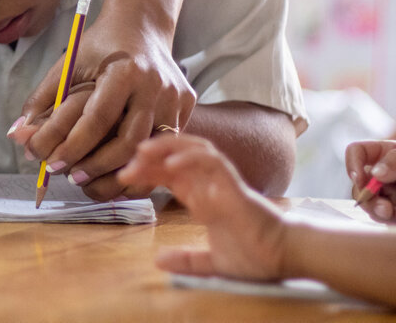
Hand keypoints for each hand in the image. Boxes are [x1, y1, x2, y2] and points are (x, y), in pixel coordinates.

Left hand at [8, 14, 195, 199]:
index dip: (72, 146)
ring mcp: (175, 98)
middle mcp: (155, 85)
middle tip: (72, 178)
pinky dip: (141, 163)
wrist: (142, 25)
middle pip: (128, 141)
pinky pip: (164, 145)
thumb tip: (16, 134)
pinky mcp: (186, 106)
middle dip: (97, 166)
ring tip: (93, 181)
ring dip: (119, 171)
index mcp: (124, 70)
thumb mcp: (69, 62)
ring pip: (149, 149)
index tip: (50, 164)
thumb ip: (43, 97)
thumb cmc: (100, 46)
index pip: (96, 118)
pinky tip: (118, 171)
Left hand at [118, 135, 287, 280]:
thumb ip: (188, 260)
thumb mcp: (212, 262)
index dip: (145, 171)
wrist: (285, 259)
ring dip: (166, 147)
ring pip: (193, 149)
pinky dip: (191, 159)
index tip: (122, 178)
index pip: (167, 173)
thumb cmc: (255, 256)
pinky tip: (171, 165)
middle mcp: (209, 184)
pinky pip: (213, 162)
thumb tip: (159, 261)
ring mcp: (223, 181)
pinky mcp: (235, 185)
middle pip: (174, 156)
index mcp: (202, 196)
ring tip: (142, 153)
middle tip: (125, 166)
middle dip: (148, 156)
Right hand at [346, 140, 395, 222]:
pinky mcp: (389, 209)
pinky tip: (395, 217)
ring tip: (391, 213)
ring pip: (365, 202)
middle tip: (383, 207)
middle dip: (366, 195)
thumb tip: (375, 173)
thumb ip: (394, 161)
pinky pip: (378, 216)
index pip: (355, 152)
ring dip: (376, 210)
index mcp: (382, 154)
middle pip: (356, 182)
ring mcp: (383, 192)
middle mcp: (378, 172)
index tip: (360, 179)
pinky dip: (387, 218)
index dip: (352, 164)